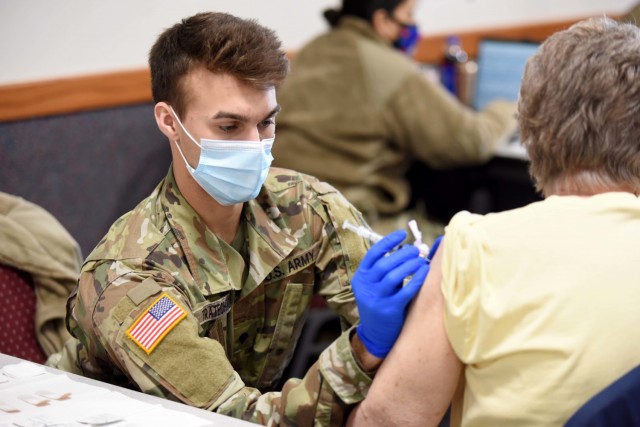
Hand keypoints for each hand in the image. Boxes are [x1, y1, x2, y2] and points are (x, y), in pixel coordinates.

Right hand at [352, 230, 430, 357]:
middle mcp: (365, 286)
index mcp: (361, 277)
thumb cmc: (381, 303)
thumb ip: (388, 269)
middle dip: (402, 254)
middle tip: (416, 250)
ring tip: (421, 260)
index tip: (402, 234)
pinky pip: (405, 291)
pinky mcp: (388, 309)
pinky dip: (416, 279)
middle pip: (384, 264)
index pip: (373, 254)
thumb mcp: (377, 285)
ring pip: (393, 276)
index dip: (388, 242)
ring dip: (410, 265)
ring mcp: (376, 299)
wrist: (375, 334)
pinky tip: (424, 272)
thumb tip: (408, 248)